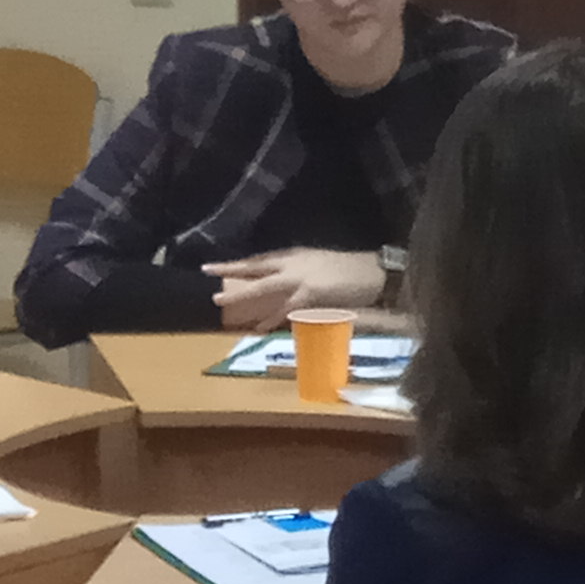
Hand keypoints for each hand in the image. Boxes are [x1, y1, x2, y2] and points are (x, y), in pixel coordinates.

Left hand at [209, 249, 382, 329]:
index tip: (219, 265)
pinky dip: (273, 319)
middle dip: (231, 269)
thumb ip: (303, 273)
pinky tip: (260, 328)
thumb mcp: (323, 266)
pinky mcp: (310, 294)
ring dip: (242, 296)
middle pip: (256, 266)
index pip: (263, 259)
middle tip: (207, 272)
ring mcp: (301, 278)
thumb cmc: (354, 271)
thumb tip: (287, 285)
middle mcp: (295, 264)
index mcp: (298, 255)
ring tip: (220, 301)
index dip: (241, 262)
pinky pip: (285, 310)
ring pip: (264, 287)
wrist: (377, 273)